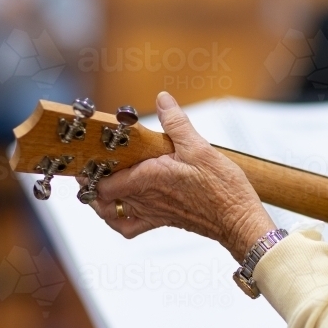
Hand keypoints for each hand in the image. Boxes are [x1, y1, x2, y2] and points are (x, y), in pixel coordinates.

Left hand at [83, 92, 276, 261]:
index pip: (103, 181)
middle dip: (91, 181)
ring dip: (100, 199)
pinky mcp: (161, 220)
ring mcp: (152, 212)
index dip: (91, 170)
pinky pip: (129, 226)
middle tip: (92, 164)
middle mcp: (146, 198)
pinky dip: (118, 219)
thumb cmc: (222, 189)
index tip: (89, 155)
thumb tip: (163, 100)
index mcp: (149, 178)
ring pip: (111, 212)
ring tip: (100, 180)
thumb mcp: (200, 147)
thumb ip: (176, 122)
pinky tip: (121, 205)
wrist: (238, 220)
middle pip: (101, 197)